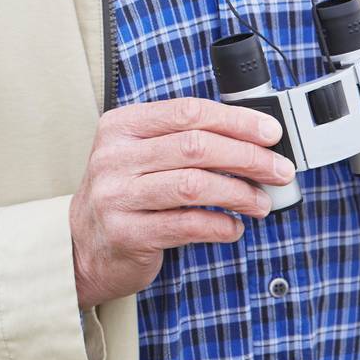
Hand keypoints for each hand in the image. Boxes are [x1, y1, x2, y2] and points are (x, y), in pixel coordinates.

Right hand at [70, 97, 296, 311]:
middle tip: (278, 169)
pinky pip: (187, 225)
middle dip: (247, 157)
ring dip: (239, 193)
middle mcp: (115, 157)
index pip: (188, 112)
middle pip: (196, 146)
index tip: (271, 133)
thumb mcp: (139, 155)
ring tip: (261, 202)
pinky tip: (234, 227)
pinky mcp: (127, 234)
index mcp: (121, 126)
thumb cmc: (124, 195)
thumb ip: (182, 141)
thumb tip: (252, 138)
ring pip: (194, 185)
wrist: (81, 247)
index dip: (236, 120)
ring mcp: (117, 196)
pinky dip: (220, 226)